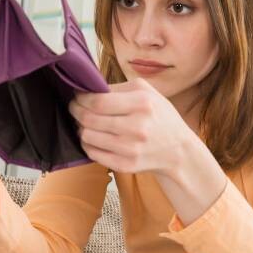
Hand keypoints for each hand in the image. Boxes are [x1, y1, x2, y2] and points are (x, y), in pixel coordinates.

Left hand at [67, 77, 194, 175]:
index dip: (81, 98)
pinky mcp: (125, 165)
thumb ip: (118, 88)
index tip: (77, 96)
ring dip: (81, 128)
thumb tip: (88, 88)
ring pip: (87, 136)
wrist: (178, 150)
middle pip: (89, 119)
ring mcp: (130, 149)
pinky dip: (88, 144)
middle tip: (75, 107)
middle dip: (76, 111)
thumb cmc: (160, 117)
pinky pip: (93, 153)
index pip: (98, 101)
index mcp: (142, 104)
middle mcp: (136, 127)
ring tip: (86, 123)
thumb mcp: (147, 92)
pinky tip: (94, 138)